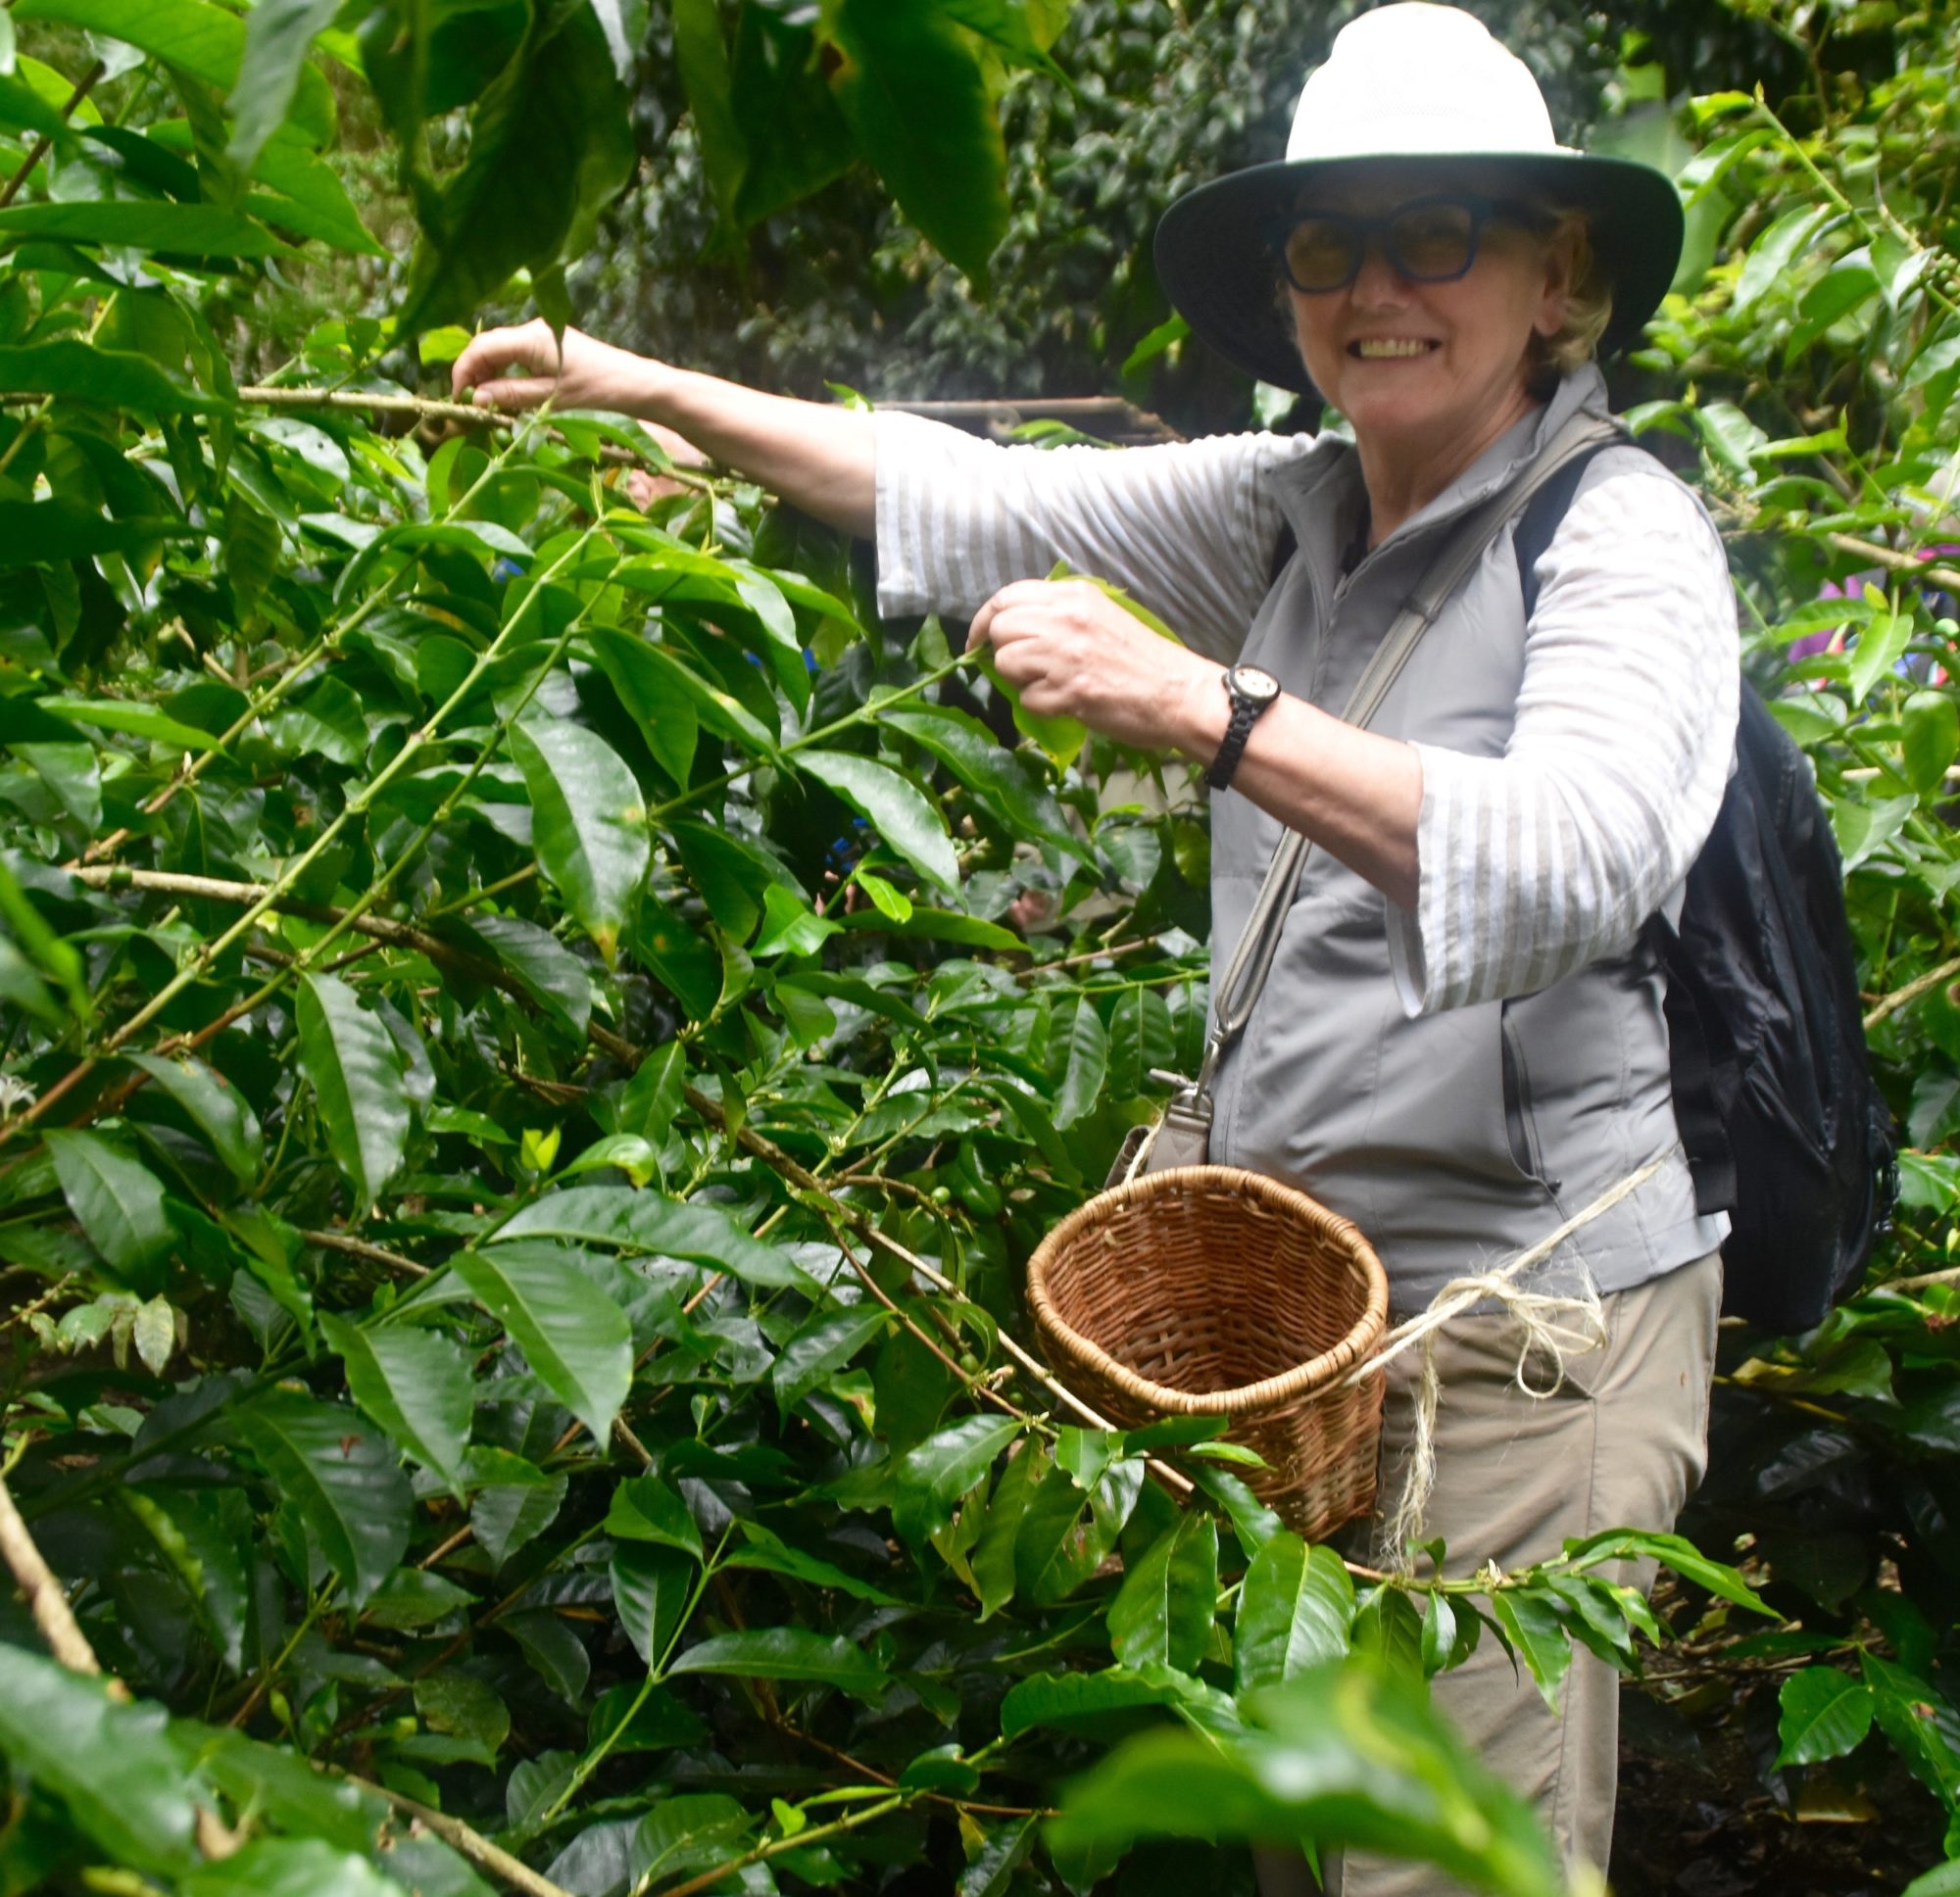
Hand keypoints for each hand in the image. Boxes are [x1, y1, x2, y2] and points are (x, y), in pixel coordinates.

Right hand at [450, 320, 664, 417]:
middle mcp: (534, 329)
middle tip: (470, 405)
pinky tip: (509, 395)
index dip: (463, 372)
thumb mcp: (550, 400)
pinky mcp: (553, 346)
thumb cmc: (598, 393)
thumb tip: (476, 398)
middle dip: (474, 374)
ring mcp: (544, 336)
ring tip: (488, 404)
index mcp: (530, 337)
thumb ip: (511, 396)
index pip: (481, 347)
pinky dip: (509, 374)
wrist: (637, 386)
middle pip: (489, 347)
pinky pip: (519, 356)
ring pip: (503, 352)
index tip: (459, 399)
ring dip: (491, 376)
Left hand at [968, 579, 1217, 752]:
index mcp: (1073, 596)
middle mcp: (1065, 618)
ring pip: (1006, 664)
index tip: (979, 641)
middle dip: (1004, 652)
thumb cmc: (1143, 661)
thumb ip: (1059, 614)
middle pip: (1000, 629)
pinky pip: (1028, 699)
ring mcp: (1065, 654)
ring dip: (1022, 681)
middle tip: (1027, 670)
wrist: (1179, 694)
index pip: (1006, 597)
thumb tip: (1013, 628)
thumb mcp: (1101, 617)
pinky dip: (1042, 707)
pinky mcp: (1069, 690)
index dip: (985, 621)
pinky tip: (1071, 703)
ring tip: (1055, 686)